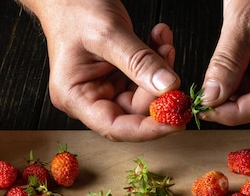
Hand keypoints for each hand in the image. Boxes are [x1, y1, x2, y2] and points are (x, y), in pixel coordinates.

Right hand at [22, 0, 181, 140]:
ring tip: (163, 42)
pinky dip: (156, 59)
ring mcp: (103, 87)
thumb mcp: (108, 34)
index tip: (176, 123)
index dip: (147, 129)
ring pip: (143, 93)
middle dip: (158, 90)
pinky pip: (144, 77)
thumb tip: (168, 87)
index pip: (114, 126)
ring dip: (160, 69)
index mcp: (75, 97)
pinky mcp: (116, 76)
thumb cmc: (74, 8)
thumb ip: (139, 62)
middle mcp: (89, 98)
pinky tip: (159, 39)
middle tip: (171, 62)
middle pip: (133, 111)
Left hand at [199, 0, 249, 124]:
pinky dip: (240, 82)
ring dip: (233, 94)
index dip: (234, 113)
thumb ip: (227, 61)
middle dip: (231, 105)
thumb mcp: (242, 18)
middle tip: (201, 101)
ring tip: (209, 86)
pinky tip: (223, 76)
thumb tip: (212, 97)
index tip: (205, 112)